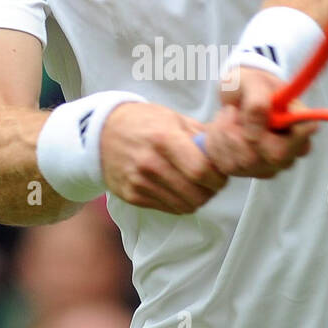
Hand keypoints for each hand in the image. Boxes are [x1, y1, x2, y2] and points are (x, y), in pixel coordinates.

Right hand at [101, 101, 227, 213]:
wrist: (101, 133)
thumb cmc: (143, 122)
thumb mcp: (173, 118)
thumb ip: (202, 135)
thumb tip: (226, 150)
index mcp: (164, 138)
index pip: (201, 170)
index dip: (218, 177)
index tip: (221, 174)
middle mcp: (150, 163)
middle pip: (196, 194)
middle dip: (211, 191)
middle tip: (212, 182)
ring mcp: (139, 182)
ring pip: (185, 206)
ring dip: (197, 199)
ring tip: (196, 185)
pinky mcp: (133, 196)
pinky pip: (169, 209)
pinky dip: (179, 202)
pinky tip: (178, 188)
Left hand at [202, 68, 317, 177]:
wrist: (236, 96)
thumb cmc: (249, 86)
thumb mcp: (251, 81)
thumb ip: (258, 100)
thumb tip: (256, 129)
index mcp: (301, 124)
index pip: (302, 134)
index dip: (276, 126)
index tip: (253, 110)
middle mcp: (292, 151)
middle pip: (272, 157)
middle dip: (244, 132)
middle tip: (233, 111)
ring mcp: (271, 166)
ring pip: (244, 163)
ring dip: (225, 135)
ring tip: (226, 115)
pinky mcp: (249, 173)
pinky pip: (227, 167)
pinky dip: (216, 145)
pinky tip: (220, 130)